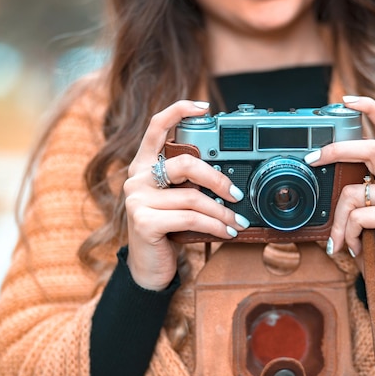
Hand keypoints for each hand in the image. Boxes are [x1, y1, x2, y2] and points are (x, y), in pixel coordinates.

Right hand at [124, 100, 248, 290]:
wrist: (149, 268)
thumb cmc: (167, 230)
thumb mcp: (176, 200)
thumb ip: (188, 183)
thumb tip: (227, 176)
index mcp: (144, 166)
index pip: (156, 127)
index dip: (178, 111)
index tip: (204, 108)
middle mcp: (137, 178)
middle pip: (184, 163)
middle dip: (217, 179)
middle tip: (235, 193)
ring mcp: (137, 199)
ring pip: (193, 197)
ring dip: (222, 212)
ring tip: (237, 221)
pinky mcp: (144, 221)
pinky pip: (190, 218)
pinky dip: (215, 226)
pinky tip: (226, 232)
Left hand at [306, 96, 374, 304]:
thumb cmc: (366, 235)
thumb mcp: (356, 203)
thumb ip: (349, 182)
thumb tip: (317, 162)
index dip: (369, 109)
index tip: (346, 99)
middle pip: (370, 149)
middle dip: (337, 150)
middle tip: (312, 158)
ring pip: (352, 193)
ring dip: (337, 220)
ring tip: (341, 237)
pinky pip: (356, 217)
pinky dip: (344, 234)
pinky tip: (352, 245)